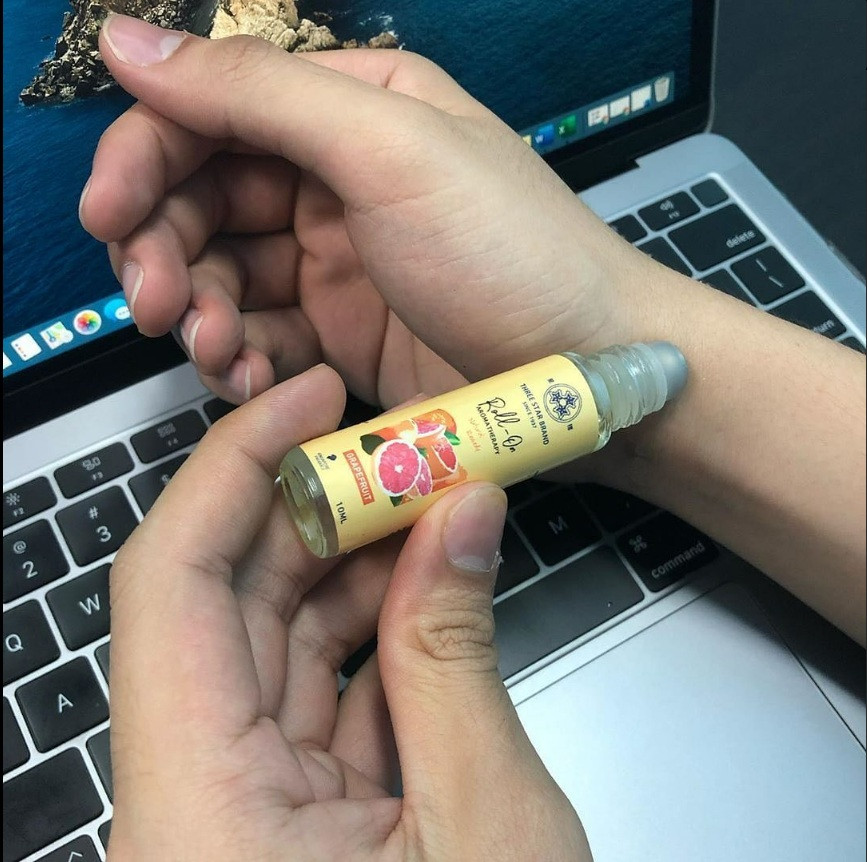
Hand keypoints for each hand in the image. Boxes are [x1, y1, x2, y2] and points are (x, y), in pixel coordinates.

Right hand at [80, 14, 665, 408]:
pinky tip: (246, 378)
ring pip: (224, 276)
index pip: (214, 114)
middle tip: (155, 305)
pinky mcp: (343, 335)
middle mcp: (336, 180)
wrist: (584, 371)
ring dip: (198, 314)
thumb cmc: (509, 253)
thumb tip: (130, 42)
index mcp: (350, 110)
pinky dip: (240, 358)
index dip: (146, 158)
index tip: (108, 215)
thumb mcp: (390, 151)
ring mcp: (338, 263)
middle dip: (165, 250)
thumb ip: (261, 93)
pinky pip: (262, 336)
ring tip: (214, 353)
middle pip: (205, 200)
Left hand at [106, 364, 591, 860]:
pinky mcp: (291, 817)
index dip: (234, 469)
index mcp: (195, 815)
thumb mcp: (488, 825)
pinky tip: (433, 583)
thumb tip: (464, 512)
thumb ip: (458, 649)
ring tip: (434, 504)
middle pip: (228, 601)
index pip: (169, 585)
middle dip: (318, 508)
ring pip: (277, 641)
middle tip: (402, 448)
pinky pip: (319, 692)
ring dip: (356, 564)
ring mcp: (241, 812)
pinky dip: (378, 632)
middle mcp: (192, 805)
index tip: (307, 403)